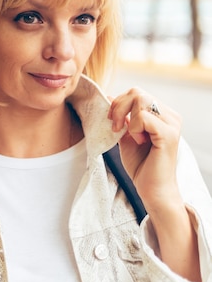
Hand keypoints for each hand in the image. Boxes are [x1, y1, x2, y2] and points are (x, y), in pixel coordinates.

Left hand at [109, 88, 201, 281]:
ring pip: (140, 100)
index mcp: (162, 114)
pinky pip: (143, 116)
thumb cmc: (141, 164)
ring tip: (129, 135)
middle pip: (137, 92)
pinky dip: (133, 127)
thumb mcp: (126, 135)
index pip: (136, 92)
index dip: (118, 103)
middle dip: (118, 107)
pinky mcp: (168, 134)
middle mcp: (170, 115)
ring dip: (125, 117)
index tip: (112, 122)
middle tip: (115, 127)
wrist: (152, 189)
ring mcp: (172, 124)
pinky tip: (137, 140)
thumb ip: (121, 117)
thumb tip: (109, 96)